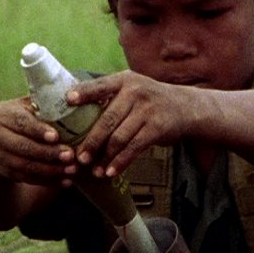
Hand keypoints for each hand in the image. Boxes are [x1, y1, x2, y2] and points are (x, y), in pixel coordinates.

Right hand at [0, 96, 76, 186]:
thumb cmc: (22, 118)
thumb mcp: (26, 107)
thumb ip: (43, 104)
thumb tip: (73, 99)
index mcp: (3, 114)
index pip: (22, 122)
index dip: (39, 130)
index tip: (56, 136)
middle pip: (24, 147)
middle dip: (49, 153)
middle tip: (71, 156)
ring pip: (27, 166)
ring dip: (51, 170)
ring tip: (72, 170)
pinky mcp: (5, 171)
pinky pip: (28, 178)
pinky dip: (48, 181)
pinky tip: (65, 181)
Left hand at [67, 70, 190, 176]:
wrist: (185, 106)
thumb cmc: (149, 100)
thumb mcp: (132, 88)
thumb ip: (109, 97)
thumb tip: (74, 112)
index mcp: (124, 80)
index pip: (99, 85)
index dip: (83, 93)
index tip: (68, 100)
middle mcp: (135, 92)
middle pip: (107, 119)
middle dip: (91, 141)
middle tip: (78, 157)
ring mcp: (147, 110)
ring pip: (119, 137)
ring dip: (105, 157)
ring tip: (93, 170)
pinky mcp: (157, 127)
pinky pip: (134, 148)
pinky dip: (121, 162)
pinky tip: (111, 171)